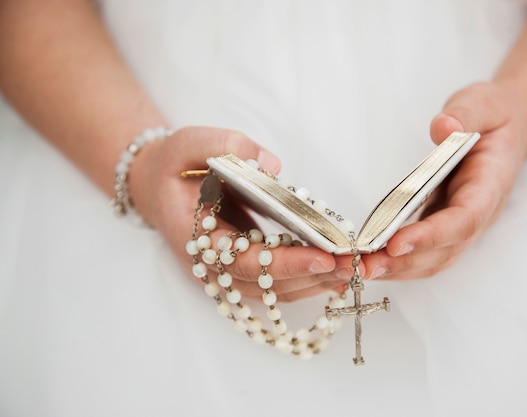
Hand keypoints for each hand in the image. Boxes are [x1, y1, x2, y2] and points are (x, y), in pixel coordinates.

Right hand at [128, 126, 347, 300]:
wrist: (160, 186)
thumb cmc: (173, 166)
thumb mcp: (185, 143)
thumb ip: (222, 145)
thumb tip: (272, 166)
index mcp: (195, 240)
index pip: (242, 263)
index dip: (284, 264)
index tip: (323, 257)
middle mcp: (213, 266)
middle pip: (266, 287)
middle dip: (313, 277)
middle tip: (355, 266)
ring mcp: (229, 272)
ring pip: (275, 292)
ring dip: (316, 283)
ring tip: (355, 269)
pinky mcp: (245, 267)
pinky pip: (278, 283)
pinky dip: (308, 279)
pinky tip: (337, 269)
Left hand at [360, 82, 526, 279]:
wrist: (504, 130)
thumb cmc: (495, 118)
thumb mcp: (484, 103)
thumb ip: (466, 114)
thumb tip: (443, 127)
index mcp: (489, 187)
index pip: (463, 220)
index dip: (431, 236)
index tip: (396, 243)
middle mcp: (476, 215)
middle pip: (443, 252)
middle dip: (402, 263)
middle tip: (363, 267)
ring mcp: (458, 224)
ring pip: (431, 259)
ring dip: (395, 269)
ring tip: (356, 269)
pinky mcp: (441, 224)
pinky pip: (421, 251)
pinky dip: (395, 261)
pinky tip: (367, 259)